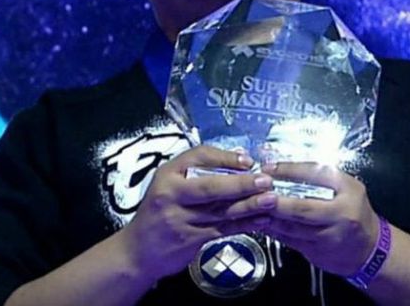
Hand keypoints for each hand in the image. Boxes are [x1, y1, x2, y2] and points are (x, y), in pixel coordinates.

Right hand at [119, 145, 276, 279]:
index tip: (247, 160)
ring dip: (249, 205)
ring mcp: (181, 220)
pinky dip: (245, 224)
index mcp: (167, 175)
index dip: (225, 157)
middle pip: (211, 187)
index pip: (198, 157)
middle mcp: (172, 195)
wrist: (137, 252)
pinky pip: (224, 230)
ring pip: (221, 211)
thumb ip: (197, 172)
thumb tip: (239, 158)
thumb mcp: (168, 184)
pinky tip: (262, 219)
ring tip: (271, 199)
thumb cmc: (158, 212)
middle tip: (265, 180)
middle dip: (241, 183)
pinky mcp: (192, 240)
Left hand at [260, 162, 378, 275]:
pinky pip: (290, 240)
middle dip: (276, 201)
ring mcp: (330, 236)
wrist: (369, 249)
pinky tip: (261, 222)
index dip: (290, 171)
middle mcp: (341, 214)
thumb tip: (285, 169)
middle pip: (303, 207)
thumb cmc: (354, 212)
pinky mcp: (318, 252)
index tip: (269, 168)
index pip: (317, 175)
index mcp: (349, 191)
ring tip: (252, 206)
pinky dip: (273, 230)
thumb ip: (322, 178)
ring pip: (293, 227)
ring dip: (269, 217)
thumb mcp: (348, 188)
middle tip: (256, 192)